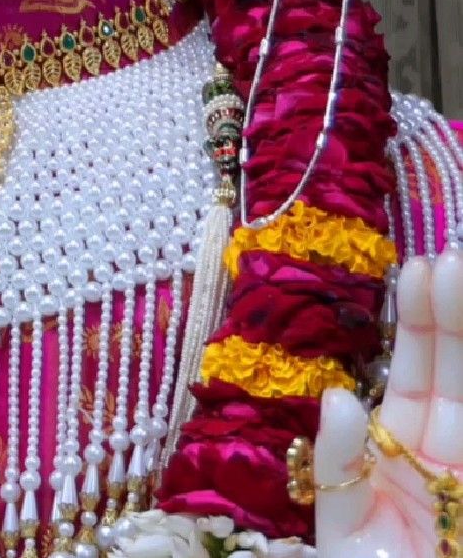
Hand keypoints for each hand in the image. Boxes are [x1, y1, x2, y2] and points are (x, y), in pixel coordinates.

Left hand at [314, 248, 462, 555]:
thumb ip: (340, 472)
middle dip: (457, 319)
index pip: (415, 379)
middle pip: (457, 377)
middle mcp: (446, 465)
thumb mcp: (347, 543)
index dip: (420, 325)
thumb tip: (339, 393)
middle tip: (454, 259)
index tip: (419, 270)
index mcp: (398, 464)